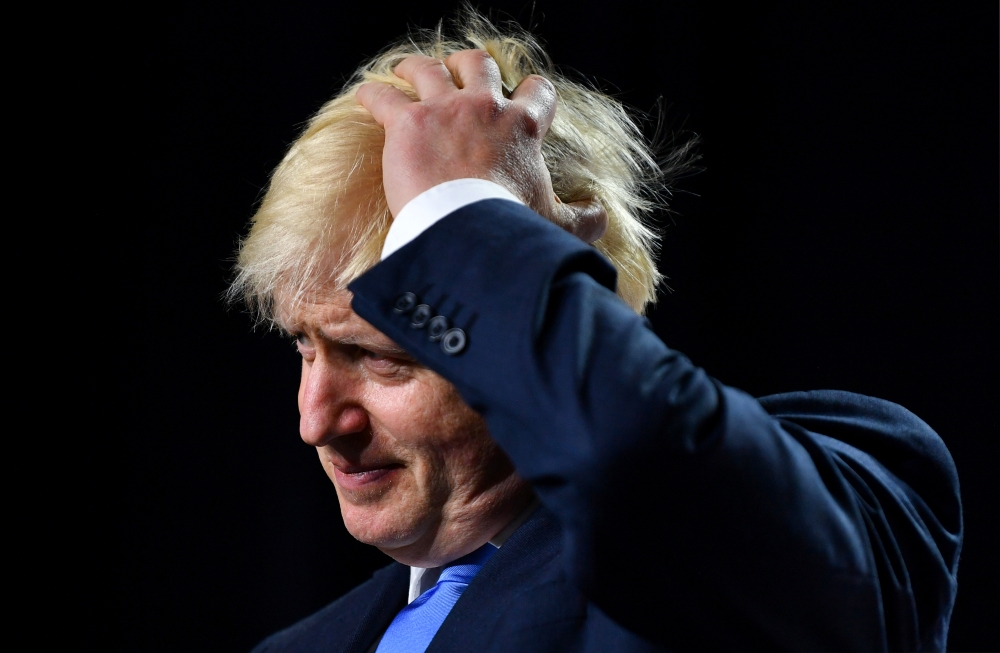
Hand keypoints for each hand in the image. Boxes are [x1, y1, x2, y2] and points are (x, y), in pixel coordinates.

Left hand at [356, 50, 607, 242]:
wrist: (469, 234)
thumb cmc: (513, 229)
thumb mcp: (557, 225)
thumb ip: (583, 219)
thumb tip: (601, 217)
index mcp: (523, 128)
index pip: (538, 92)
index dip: (532, 93)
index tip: (523, 100)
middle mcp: (485, 108)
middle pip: (478, 65)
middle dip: (468, 66)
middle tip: (458, 75)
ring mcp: (443, 110)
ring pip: (427, 68)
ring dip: (416, 67)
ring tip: (407, 70)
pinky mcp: (406, 123)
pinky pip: (382, 96)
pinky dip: (372, 94)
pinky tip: (366, 97)